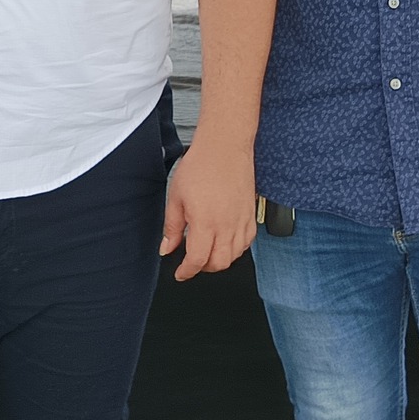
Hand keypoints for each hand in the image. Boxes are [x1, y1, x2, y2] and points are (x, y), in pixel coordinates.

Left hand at [159, 137, 256, 281]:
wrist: (224, 147)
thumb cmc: (201, 166)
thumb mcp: (176, 197)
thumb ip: (172, 228)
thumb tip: (167, 247)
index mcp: (206, 222)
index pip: (198, 260)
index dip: (187, 271)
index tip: (181, 273)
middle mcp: (227, 225)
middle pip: (219, 263)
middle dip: (203, 268)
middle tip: (192, 262)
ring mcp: (242, 221)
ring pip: (235, 256)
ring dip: (220, 260)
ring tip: (208, 252)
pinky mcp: (251, 215)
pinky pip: (247, 243)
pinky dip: (236, 249)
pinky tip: (226, 242)